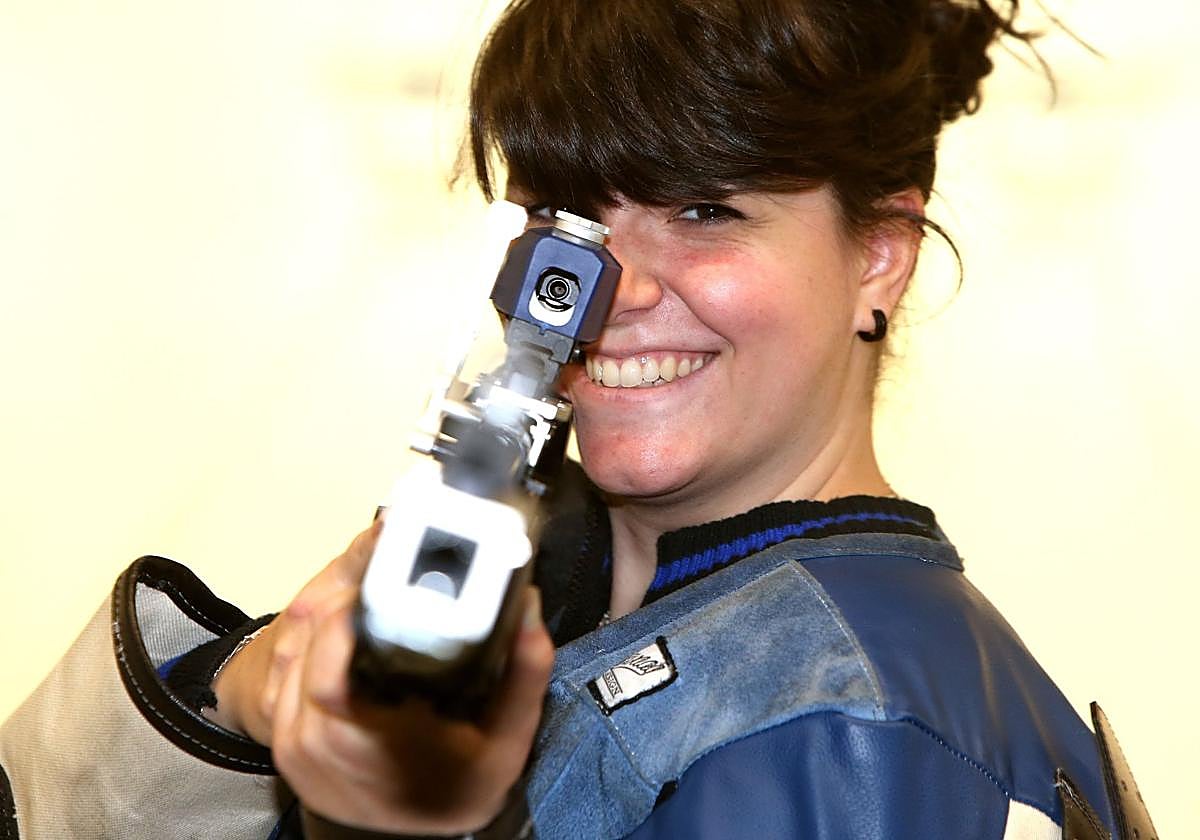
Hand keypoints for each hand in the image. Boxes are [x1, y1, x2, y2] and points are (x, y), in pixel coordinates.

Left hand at [212, 520, 555, 833]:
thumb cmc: (458, 793)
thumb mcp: (508, 739)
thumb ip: (524, 672)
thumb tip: (528, 610)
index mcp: (374, 735)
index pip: (335, 657)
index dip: (353, 612)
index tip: (384, 585)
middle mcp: (324, 741)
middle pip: (310, 645)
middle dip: (344, 609)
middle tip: (379, 594)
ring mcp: (298, 747)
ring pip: (292, 656)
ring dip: (323, 627)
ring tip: (363, 615)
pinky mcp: (284, 748)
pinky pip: (282, 679)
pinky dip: (306, 653)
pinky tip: (339, 648)